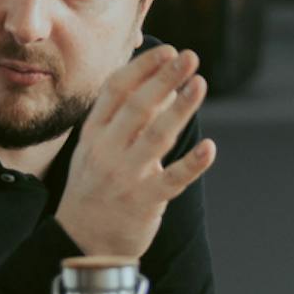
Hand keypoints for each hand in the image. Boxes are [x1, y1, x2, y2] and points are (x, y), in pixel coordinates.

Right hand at [57, 43, 214, 262]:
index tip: (167, 50)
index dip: (142, 68)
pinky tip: (210, 148)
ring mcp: (125, 177)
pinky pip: (173, 179)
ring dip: (181, 108)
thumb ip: (125, 119)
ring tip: (200, 84)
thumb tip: (165, 87)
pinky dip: (193, 163)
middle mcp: (107, 151)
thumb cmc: (95, 188)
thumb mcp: (97, 149)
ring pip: (157, 136)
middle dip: (165, 78)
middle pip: (138, 107)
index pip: (116, 91)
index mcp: (94, 134)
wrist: (83, 242)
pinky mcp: (145, 201)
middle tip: (189, 56)